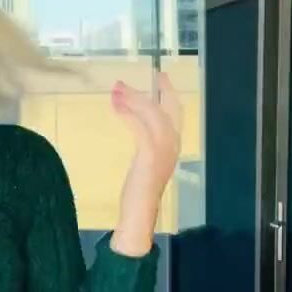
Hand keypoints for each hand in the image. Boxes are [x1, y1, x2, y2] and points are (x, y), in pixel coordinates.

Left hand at [109, 72, 182, 254]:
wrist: (139, 215)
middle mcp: (173, 146)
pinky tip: (116, 106)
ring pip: (153, 115)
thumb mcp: (144, 166)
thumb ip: (146, 149)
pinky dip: (129, 115)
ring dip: (135, 99)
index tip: (162, 78)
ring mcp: (163, 151)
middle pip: (167, 109)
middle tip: (139, 76)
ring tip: (118, 89)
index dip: (169, 95)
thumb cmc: (138, 195)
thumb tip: (135, 128)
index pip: (175, 115)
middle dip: (154, 90)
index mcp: (173, 148)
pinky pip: (140, 128)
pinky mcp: (150, 156)